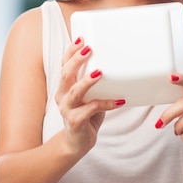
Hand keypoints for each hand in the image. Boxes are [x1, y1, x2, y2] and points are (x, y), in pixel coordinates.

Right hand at [55, 38, 124, 155]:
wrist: (76, 143)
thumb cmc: (86, 114)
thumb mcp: (89, 95)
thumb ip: (95, 82)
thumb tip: (117, 64)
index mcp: (64, 86)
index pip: (64, 64)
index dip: (71, 51)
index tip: (81, 38)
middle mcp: (62, 96)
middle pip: (65, 74)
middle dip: (76, 59)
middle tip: (89, 49)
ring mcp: (67, 109)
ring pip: (75, 92)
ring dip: (87, 81)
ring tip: (100, 72)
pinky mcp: (75, 122)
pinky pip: (92, 110)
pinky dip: (107, 104)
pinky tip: (120, 101)